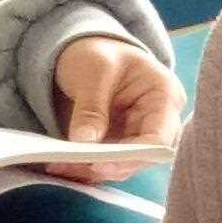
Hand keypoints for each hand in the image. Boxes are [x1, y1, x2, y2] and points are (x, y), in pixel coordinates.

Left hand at [42, 32, 180, 184]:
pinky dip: (82, 168)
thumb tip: (86, 142)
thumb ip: (91, 106)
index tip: (101, 163)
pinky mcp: (117, 146)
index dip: (133, 156)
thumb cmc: (100, 52)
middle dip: (107, 166)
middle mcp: (157, 122)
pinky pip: (103, 165)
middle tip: (72, 165)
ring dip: (89, 170)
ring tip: (58, 164)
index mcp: (164, 96)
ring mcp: (137, 136)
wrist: (88, 53)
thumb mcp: (95, 69)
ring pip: (120, 166)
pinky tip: (59, 164)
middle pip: (141, 158)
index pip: (159, 138)